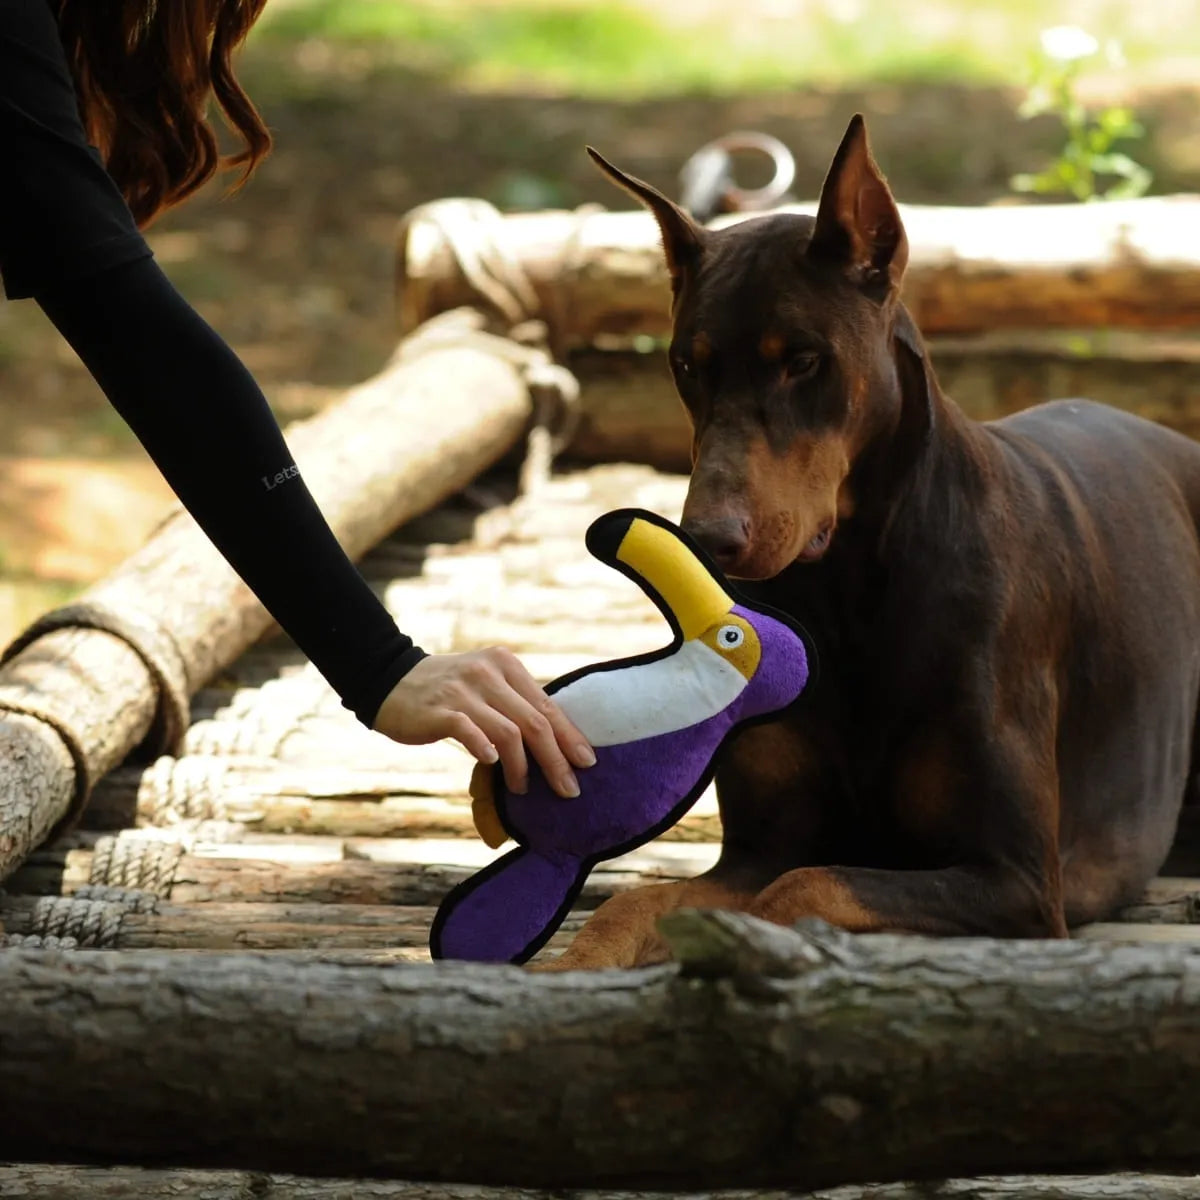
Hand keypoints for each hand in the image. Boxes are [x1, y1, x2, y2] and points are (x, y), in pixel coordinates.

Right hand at [372, 648, 594, 798]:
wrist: (389, 679)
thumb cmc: (447, 691)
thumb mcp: (486, 685)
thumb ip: (514, 705)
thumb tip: (555, 744)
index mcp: (506, 665)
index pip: (547, 705)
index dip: (569, 736)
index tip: (587, 762)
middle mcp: (488, 673)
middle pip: (534, 721)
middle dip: (556, 759)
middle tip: (568, 788)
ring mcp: (463, 690)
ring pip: (508, 732)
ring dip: (521, 766)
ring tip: (522, 788)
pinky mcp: (439, 709)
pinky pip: (469, 731)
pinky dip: (485, 750)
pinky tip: (492, 765)